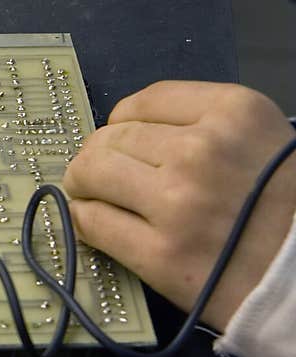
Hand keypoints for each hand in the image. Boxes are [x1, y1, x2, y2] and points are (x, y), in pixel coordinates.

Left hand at [62, 82, 295, 331]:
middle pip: (111, 137)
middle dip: (97, 154)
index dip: (123, 123)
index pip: (143, 102)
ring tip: (89, 195)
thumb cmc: (288, 209)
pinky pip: (93, 222)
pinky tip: (92, 223)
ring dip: (82, 184)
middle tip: (97, 173)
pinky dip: (83, 220)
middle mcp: (202, 149)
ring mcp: (178, 202)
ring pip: (92, 173)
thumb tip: (128, 129)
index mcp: (234, 112)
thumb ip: (204, 124)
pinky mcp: (160, 254)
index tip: (123, 140)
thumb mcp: (263, 139)